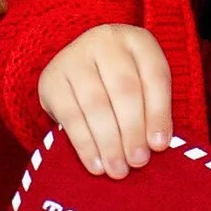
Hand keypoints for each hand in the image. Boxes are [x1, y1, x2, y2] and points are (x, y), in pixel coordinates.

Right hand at [38, 23, 173, 178]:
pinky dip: (85, 144)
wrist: (80, 69)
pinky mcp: (51, 79)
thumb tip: (156, 145)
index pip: (154, 75)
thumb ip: (153, 110)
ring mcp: (74, 57)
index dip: (159, 113)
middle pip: (124, 89)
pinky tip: (96, 164)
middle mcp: (104, 41)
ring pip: (96, 104)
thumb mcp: (144, 86)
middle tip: (138, 162)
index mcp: (137, 40)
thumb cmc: (122, 84)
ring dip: (109, 142)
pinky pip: (70, 116)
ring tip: (118, 169)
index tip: (159, 145)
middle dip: (132, 131)